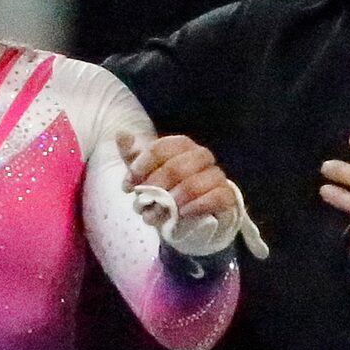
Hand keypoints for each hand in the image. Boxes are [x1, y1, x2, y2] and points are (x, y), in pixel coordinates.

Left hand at [118, 131, 239, 228]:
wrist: (193, 215)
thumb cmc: (168, 189)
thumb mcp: (146, 174)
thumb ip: (133, 157)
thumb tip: (121, 134)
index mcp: (181, 146)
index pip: (161, 148)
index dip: (143, 166)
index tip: (129, 185)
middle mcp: (201, 156)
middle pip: (177, 166)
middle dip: (155, 188)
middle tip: (141, 204)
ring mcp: (216, 175)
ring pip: (195, 183)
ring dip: (172, 201)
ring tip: (157, 214)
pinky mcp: (227, 195)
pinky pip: (216, 197)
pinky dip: (197, 206)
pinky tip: (183, 213)